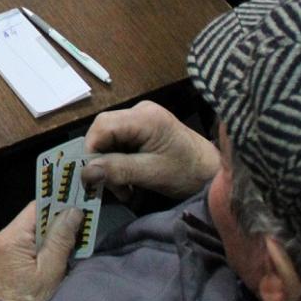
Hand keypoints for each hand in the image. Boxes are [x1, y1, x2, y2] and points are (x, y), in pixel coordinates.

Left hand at [0, 201, 83, 300]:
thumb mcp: (51, 271)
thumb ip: (61, 238)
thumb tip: (72, 211)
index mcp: (8, 239)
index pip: (35, 209)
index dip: (55, 209)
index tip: (73, 213)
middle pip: (26, 223)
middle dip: (47, 230)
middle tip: (68, 241)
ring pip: (18, 236)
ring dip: (36, 243)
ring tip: (51, 260)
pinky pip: (8, 249)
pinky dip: (22, 253)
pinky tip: (33, 269)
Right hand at [81, 101, 221, 202]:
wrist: (215, 173)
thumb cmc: (188, 173)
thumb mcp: (151, 174)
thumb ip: (118, 169)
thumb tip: (85, 172)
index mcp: (144, 117)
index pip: (102, 125)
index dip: (92, 150)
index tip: (94, 178)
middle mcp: (140, 111)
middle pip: (104, 131)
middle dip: (102, 161)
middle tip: (114, 188)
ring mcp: (143, 118)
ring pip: (110, 139)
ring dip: (111, 165)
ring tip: (125, 189)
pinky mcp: (145, 129)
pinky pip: (120, 142)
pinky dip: (119, 162)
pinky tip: (129, 180)